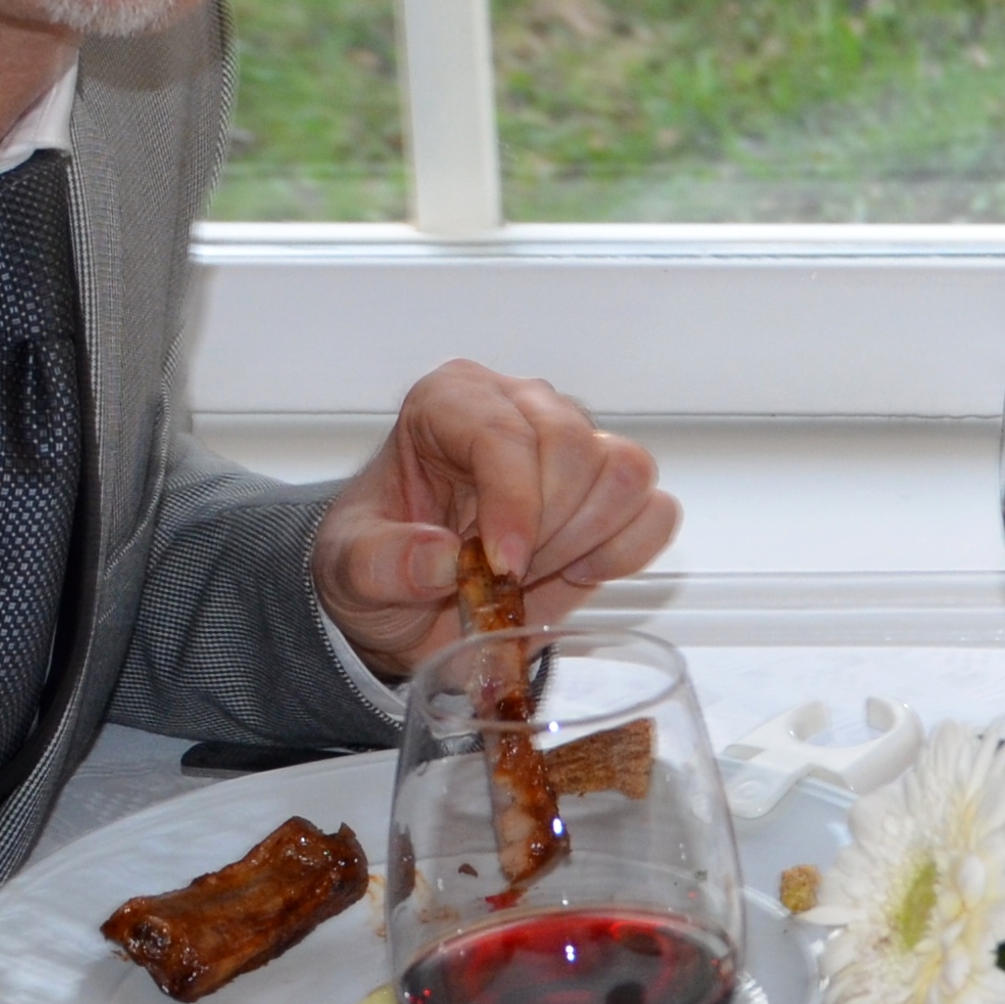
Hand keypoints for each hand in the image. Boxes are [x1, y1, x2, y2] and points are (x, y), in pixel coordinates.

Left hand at [307, 361, 676, 678]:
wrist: (409, 601)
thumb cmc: (380, 564)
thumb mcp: (349, 572)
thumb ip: (382, 564)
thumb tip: (439, 558)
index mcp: (448, 402)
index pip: (502, 431)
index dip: (513, 503)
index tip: (502, 568)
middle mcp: (519, 407)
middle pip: (573, 446)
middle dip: (546, 527)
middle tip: (504, 576)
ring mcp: (573, 444)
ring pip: (624, 473)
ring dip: (585, 539)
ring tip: (533, 570)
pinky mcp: (610, 492)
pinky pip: (655, 511)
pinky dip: (624, 551)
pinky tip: (575, 569)